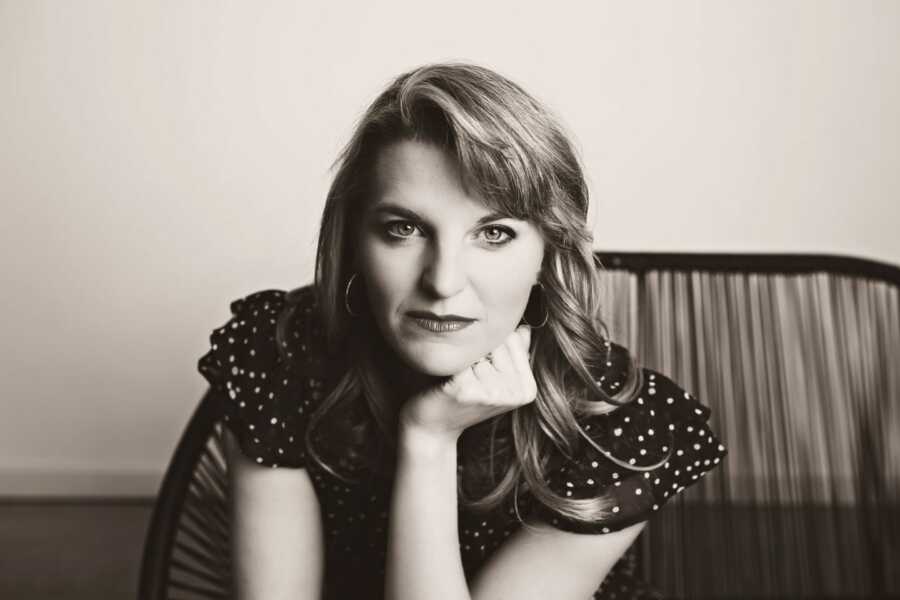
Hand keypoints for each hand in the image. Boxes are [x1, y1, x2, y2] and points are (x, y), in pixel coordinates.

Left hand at [398, 324, 536, 443]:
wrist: (434, 427)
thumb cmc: (464, 396)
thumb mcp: (497, 379)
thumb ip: (513, 354)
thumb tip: (524, 328)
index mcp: (527, 389)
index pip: (513, 339)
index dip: (491, 345)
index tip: (481, 368)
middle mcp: (514, 393)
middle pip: (496, 342)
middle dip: (477, 351)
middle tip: (467, 375)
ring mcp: (491, 393)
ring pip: (477, 348)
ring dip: (462, 357)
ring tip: (458, 378)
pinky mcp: (466, 390)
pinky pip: (459, 357)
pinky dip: (449, 363)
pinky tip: (447, 380)